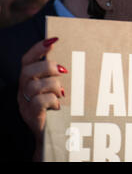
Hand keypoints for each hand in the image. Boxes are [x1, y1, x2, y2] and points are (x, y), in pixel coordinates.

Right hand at [17, 37, 67, 160]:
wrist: (51, 134)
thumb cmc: (55, 107)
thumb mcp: (54, 87)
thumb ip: (56, 74)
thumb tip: (67, 60)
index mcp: (27, 80)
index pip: (27, 60)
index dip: (38, 48)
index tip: (54, 39)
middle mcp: (22, 90)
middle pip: (28, 71)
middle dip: (48, 67)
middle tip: (63, 71)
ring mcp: (24, 103)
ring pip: (34, 86)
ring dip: (53, 86)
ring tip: (61, 94)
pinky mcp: (30, 115)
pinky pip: (38, 101)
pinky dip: (52, 100)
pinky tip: (58, 105)